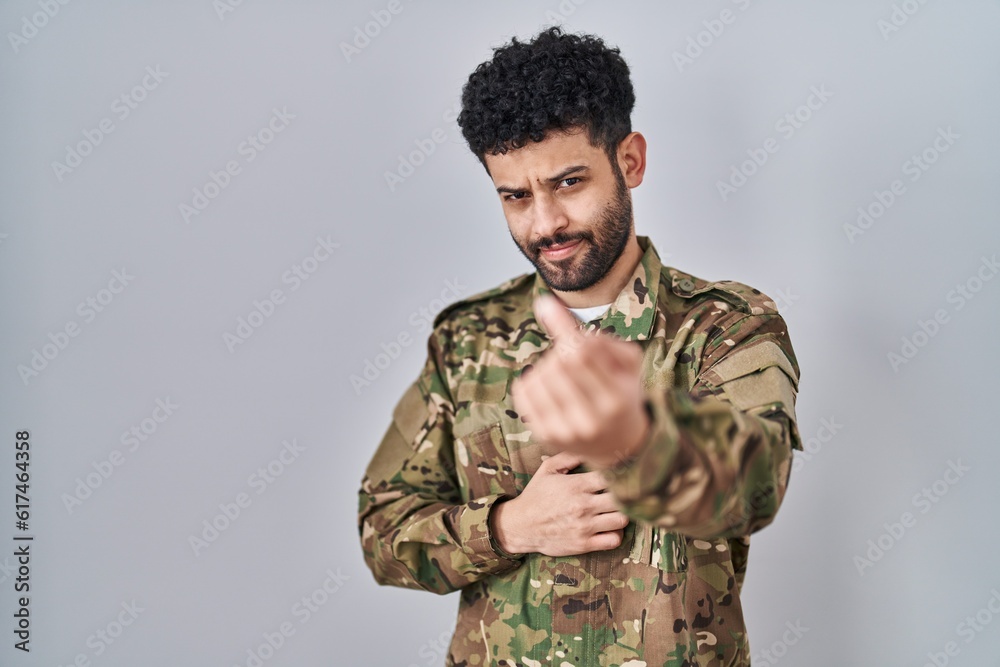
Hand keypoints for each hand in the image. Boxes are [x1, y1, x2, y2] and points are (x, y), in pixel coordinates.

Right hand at [490, 451, 629, 556]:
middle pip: (621, 497)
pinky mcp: (584, 544)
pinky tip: (610, 526)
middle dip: (626, 493)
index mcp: (576, 485)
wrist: (521, 526)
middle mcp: (583, 505)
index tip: (621, 473)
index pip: (611, 476)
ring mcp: (585, 526)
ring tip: (617, 509)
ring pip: (622, 519)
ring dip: (623, 513)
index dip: (620, 473)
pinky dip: (617, 533)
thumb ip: (569, 455)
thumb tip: (589, 445)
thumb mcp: (547, 469)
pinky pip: (614, 540)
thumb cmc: (536, 495)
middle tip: (625, 492)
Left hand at [510, 294, 650, 467]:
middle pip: (559, 364)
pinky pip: (523, 395)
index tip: (546, 304)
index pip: (582, 353)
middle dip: (561, 351)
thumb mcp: (627, 365)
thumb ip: (599, 338)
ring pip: (539, 378)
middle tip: (568, 355)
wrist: (619, 446)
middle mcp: (591, 419)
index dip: (562, 326)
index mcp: (616, 398)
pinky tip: (545, 384)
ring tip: (561, 374)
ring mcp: (567, 431)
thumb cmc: (623, 394)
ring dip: (545, 366)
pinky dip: (530, 380)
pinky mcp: (546, 436)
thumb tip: (547, 306)